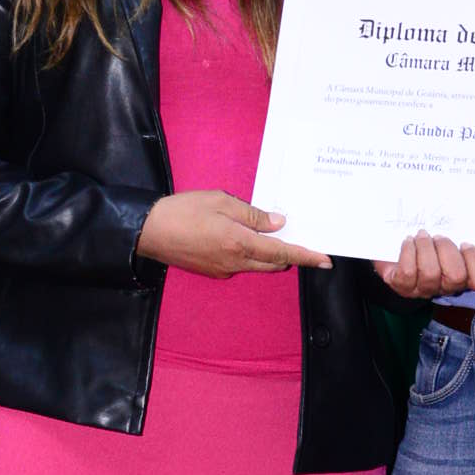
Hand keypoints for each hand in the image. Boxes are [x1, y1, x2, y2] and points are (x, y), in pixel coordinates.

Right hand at [136, 192, 330, 276]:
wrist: (148, 232)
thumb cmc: (183, 211)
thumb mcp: (221, 202)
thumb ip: (253, 215)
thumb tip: (279, 223)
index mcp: (241, 243)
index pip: (283, 252)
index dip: (307, 256)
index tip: (326, 260)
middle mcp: (236, 262)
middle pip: (274, 262)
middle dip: (289, 253)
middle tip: (296, 235)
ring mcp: (224, 270)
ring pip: (258, 264)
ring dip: (268, 253)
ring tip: (265, 231)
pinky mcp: (213, 272)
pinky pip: (241, 265)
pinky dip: (249, 253)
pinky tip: (237, 236)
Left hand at [373, 232, 474, 298]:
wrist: (392, 247)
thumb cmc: (426, 241)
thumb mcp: (445, 236)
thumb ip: (460, 232)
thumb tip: (468, 217)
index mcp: (463, 276)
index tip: (465, 244)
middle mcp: (446, 287)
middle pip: (456, 276)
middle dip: (446, 249)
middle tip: (437, 237)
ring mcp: (424, 289)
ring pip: (431, 273)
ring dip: (425, 247)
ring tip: (421, 236)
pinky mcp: (403, 287)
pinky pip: (408, 272)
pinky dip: (408, 252)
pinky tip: (408, 242)